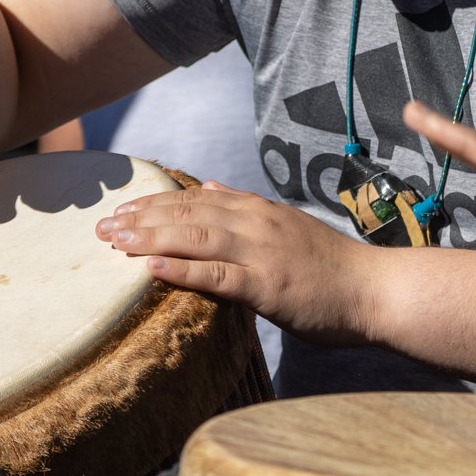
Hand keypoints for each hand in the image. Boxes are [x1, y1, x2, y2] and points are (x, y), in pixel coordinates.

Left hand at [95, 181, 376, 345]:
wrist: (374, 290)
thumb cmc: (333, 267)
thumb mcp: (289, 225)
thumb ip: (249, 207)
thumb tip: (211, 185)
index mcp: (261, 210)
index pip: (198, 197)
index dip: (156, 201)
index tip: (122, 207)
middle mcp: (258, 223)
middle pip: (189, 212)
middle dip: (141, 217)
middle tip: (101, 225)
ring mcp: (263, 252)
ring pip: (195, 236)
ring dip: (149, 237)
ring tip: (113, 241)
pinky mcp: (267, 285)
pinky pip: (216, 275)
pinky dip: (180, 268)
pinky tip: (149, 267)